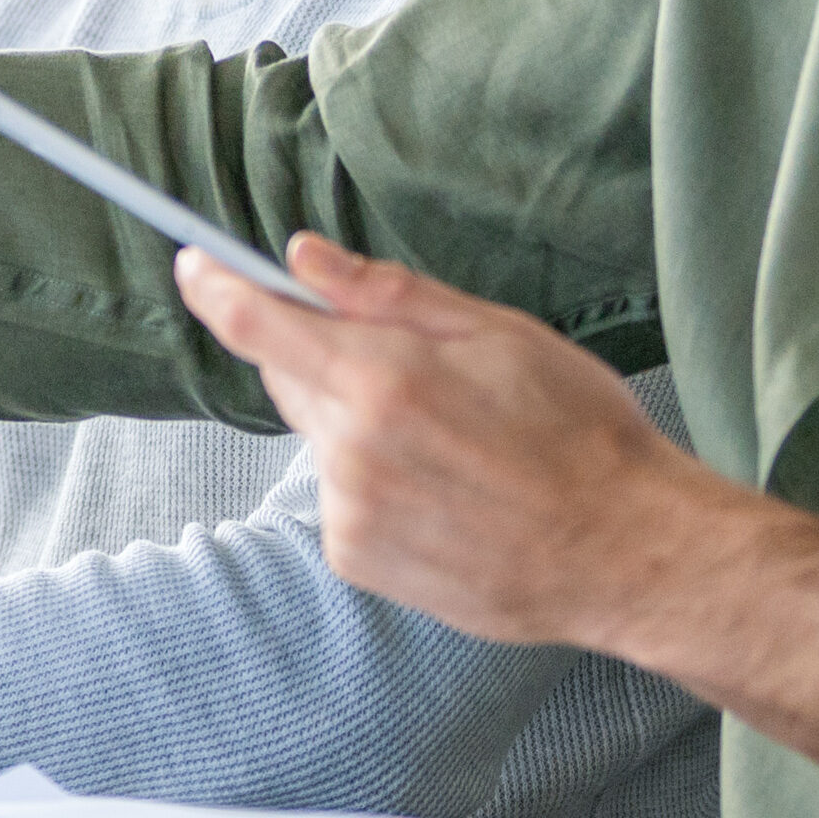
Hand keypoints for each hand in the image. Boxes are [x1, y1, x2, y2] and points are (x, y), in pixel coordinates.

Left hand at [179, 232, 818, 768]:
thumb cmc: (579, 433)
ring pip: (322, 440)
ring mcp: (350, 513)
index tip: (196, 264)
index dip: (216, 287)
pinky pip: (341, 496)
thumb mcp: (498, 332)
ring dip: (359, 425)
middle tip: (408, 365)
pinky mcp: (356, 561)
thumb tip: (305, 256)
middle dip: (326, 356)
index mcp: (382, 378)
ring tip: (452, 443)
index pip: (257, 323)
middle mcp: (350, 450)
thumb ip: (388, 294)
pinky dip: (374, 482)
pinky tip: (445, 490)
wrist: (623, 551)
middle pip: (290, 377)